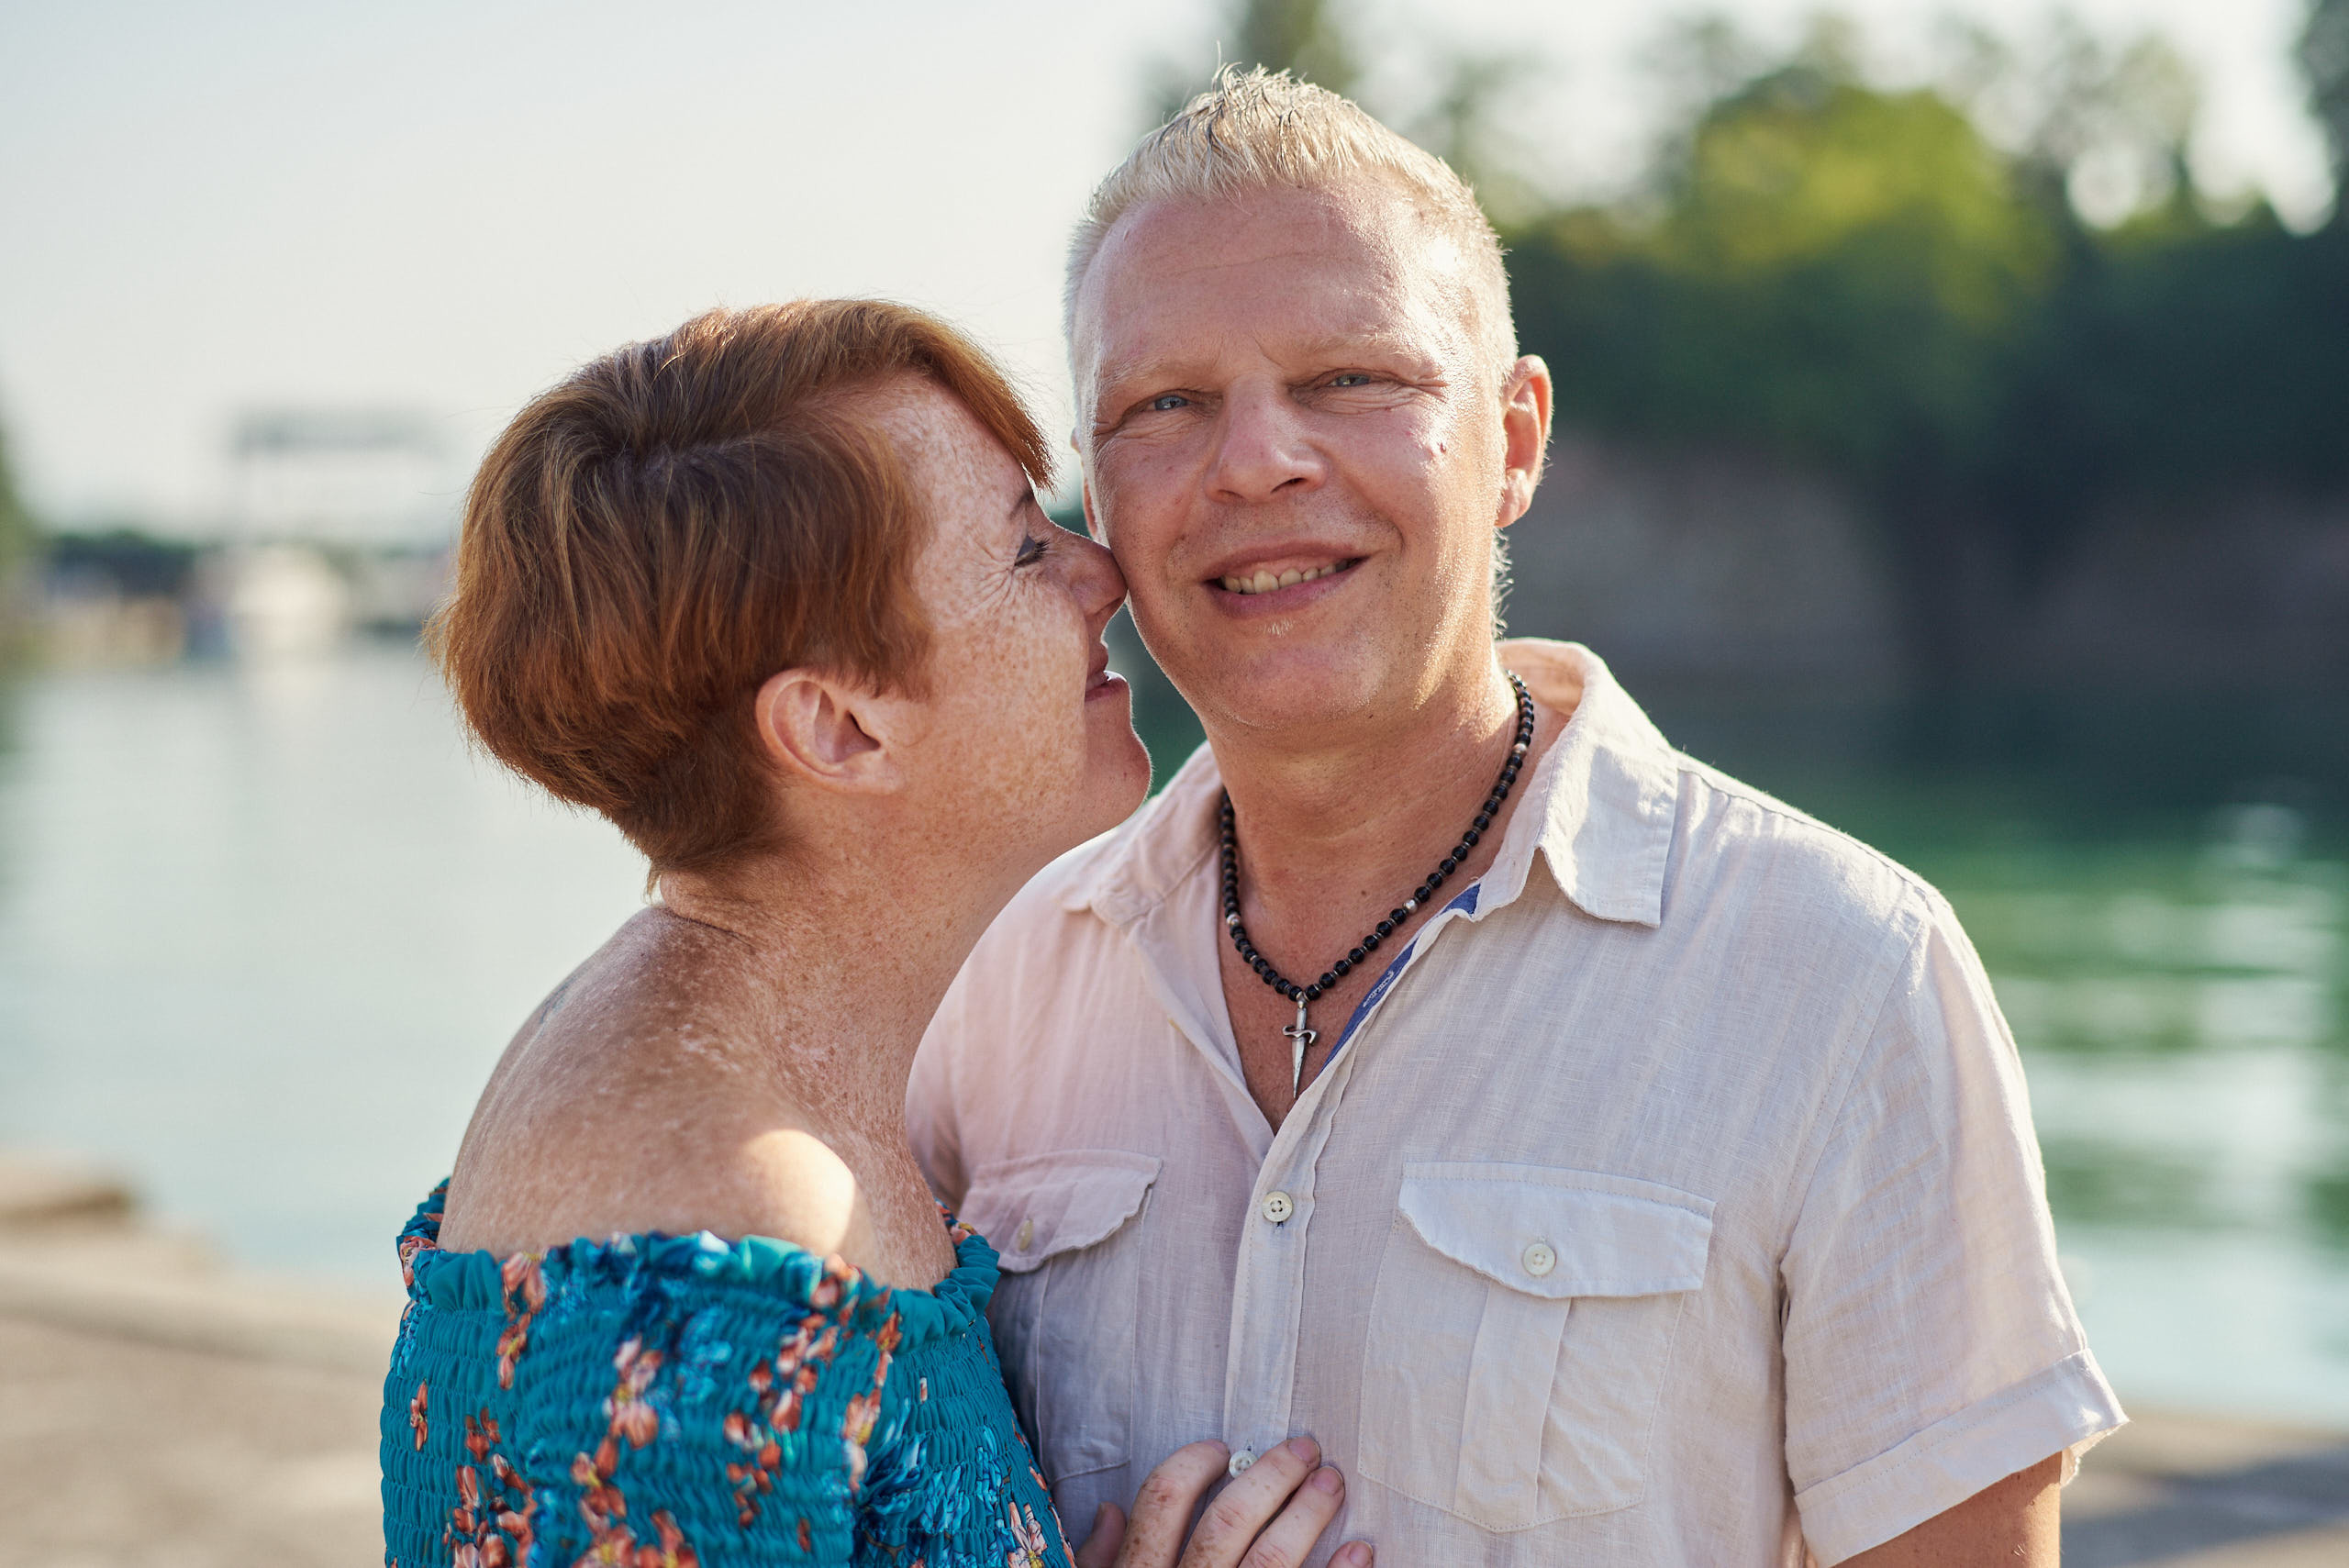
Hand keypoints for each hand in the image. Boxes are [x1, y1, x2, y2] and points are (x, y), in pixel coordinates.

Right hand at [1073, 1436, 1370, 1567]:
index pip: (1160, 1502)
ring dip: (1309, 1514)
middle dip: (1271, 1475)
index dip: (1193, 1465)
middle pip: (1228, 1521)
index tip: (1222, 1450)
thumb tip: (1109, 1511)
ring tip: (1332, 1485)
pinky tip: (1360, 1553)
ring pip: (1272, 1560)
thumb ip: (1101, 1564)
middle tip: (1305, 1449)